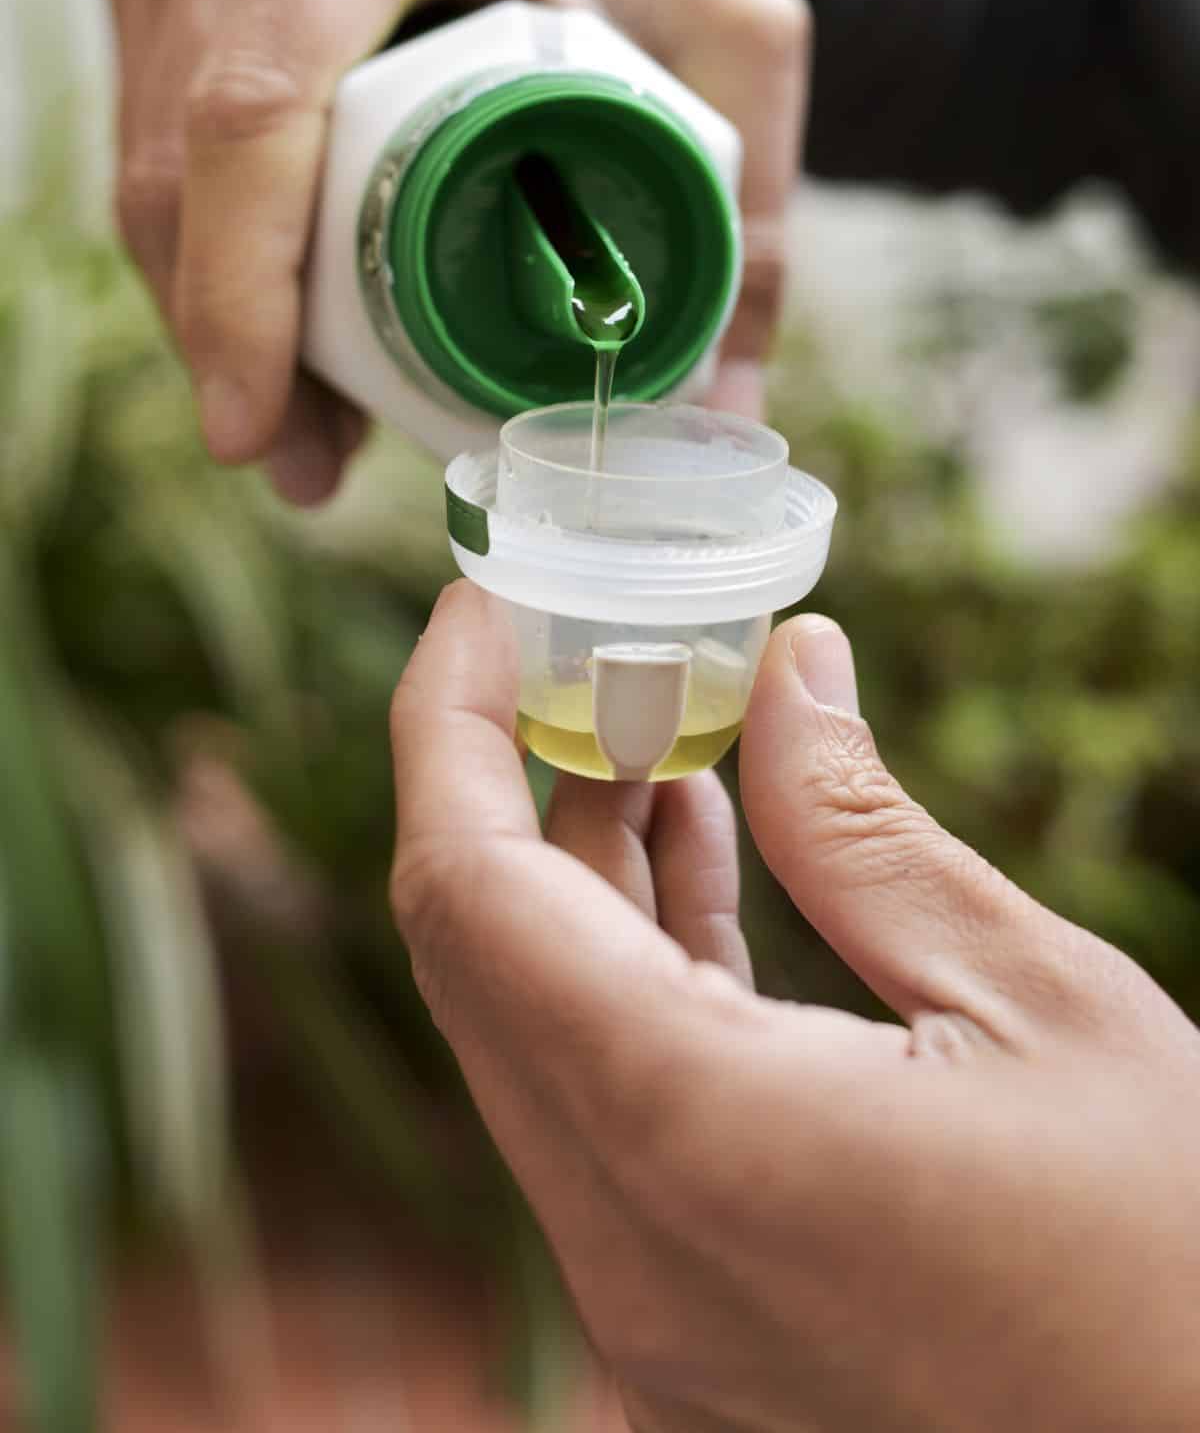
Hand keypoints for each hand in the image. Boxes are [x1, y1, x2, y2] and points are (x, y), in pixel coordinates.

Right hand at [108, 0, 808, 503]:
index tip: (255, 425)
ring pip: (152, 163)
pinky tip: (277, 340)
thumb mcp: (741, 45)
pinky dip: (204, 250)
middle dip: (229, 337)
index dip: (242, 289)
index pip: (259, 109)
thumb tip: (719, 422)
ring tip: (307, 433)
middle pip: (184, 161)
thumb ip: (750, 219)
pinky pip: (153, 137)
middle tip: (307, 464)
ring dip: (209, 313)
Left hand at [389, 582, 1199, 1432]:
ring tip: (656, 734)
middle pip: (483, 961)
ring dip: (580, 876)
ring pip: (541, 1036)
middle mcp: (626, 1248)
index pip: (468, 893)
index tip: (484, 604)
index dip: (449, 724)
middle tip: (581, 650)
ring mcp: (650, 1310)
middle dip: (510, 782)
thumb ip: (863, 830)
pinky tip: (693, 869)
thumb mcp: (1037, 1005)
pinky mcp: (695, 1329)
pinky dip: (630, 979)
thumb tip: (786, 667)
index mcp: (694, 1139)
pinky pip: (608, 1116)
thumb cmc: (1179, 1268)